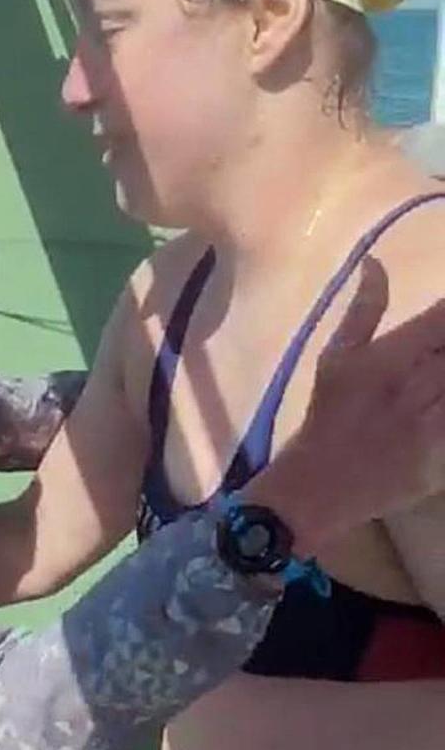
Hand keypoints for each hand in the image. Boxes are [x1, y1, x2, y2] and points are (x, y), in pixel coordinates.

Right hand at [248, 258, 444, 554]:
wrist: (317, 486)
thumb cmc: (325, 416)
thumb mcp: (335, 357)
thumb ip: (364, 309)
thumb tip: (376, 262)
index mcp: (393, 356)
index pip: (444, 318)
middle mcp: (417, 385)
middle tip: (438, 354)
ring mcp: (432, 423)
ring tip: (437, 379)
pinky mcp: (439, 454)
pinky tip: (439, 404)